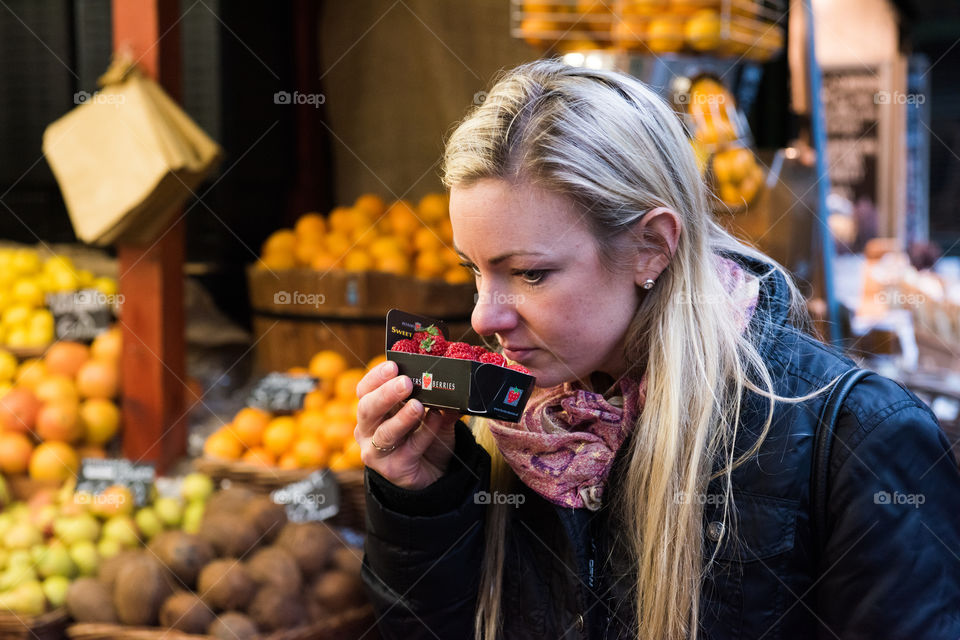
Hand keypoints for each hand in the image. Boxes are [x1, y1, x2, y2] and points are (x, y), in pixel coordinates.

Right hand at [354, 360, 461, 489]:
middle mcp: (368, 430)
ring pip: (385, 433)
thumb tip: (454, 384)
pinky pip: (409, 449)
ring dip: (402, 417)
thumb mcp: (433, 415)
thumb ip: (438, 401)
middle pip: (367, 409)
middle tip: (405, 383)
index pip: (365, 390)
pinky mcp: (393, 469)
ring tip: (418, 406)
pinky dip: (424, 433)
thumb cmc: (426, 439)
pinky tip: (435, 420)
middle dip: (386, 394)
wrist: (435, 474)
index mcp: (372, 411)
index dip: (376, 377)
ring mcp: (377, 451)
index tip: (393, 365)